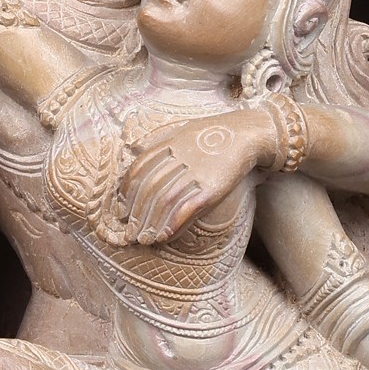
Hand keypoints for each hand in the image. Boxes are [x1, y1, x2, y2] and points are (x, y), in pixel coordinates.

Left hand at [117, 108, 275, 244]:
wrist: (247, 134)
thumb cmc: (212, 133)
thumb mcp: (180, 130)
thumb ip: (156, 140)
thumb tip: (132, 148)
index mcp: (168, 144)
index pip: (138, 171)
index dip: (126, 194)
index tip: (122, 211)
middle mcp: (179, 158)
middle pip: (149, 190)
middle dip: (137, 215)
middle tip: (130, 232)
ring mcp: (196, 173)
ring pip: (165, 202)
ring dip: (152, 224)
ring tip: (144, 239)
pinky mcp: (212, 188)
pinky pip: (188, 209)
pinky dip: (174, 225)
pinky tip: (165, 237)